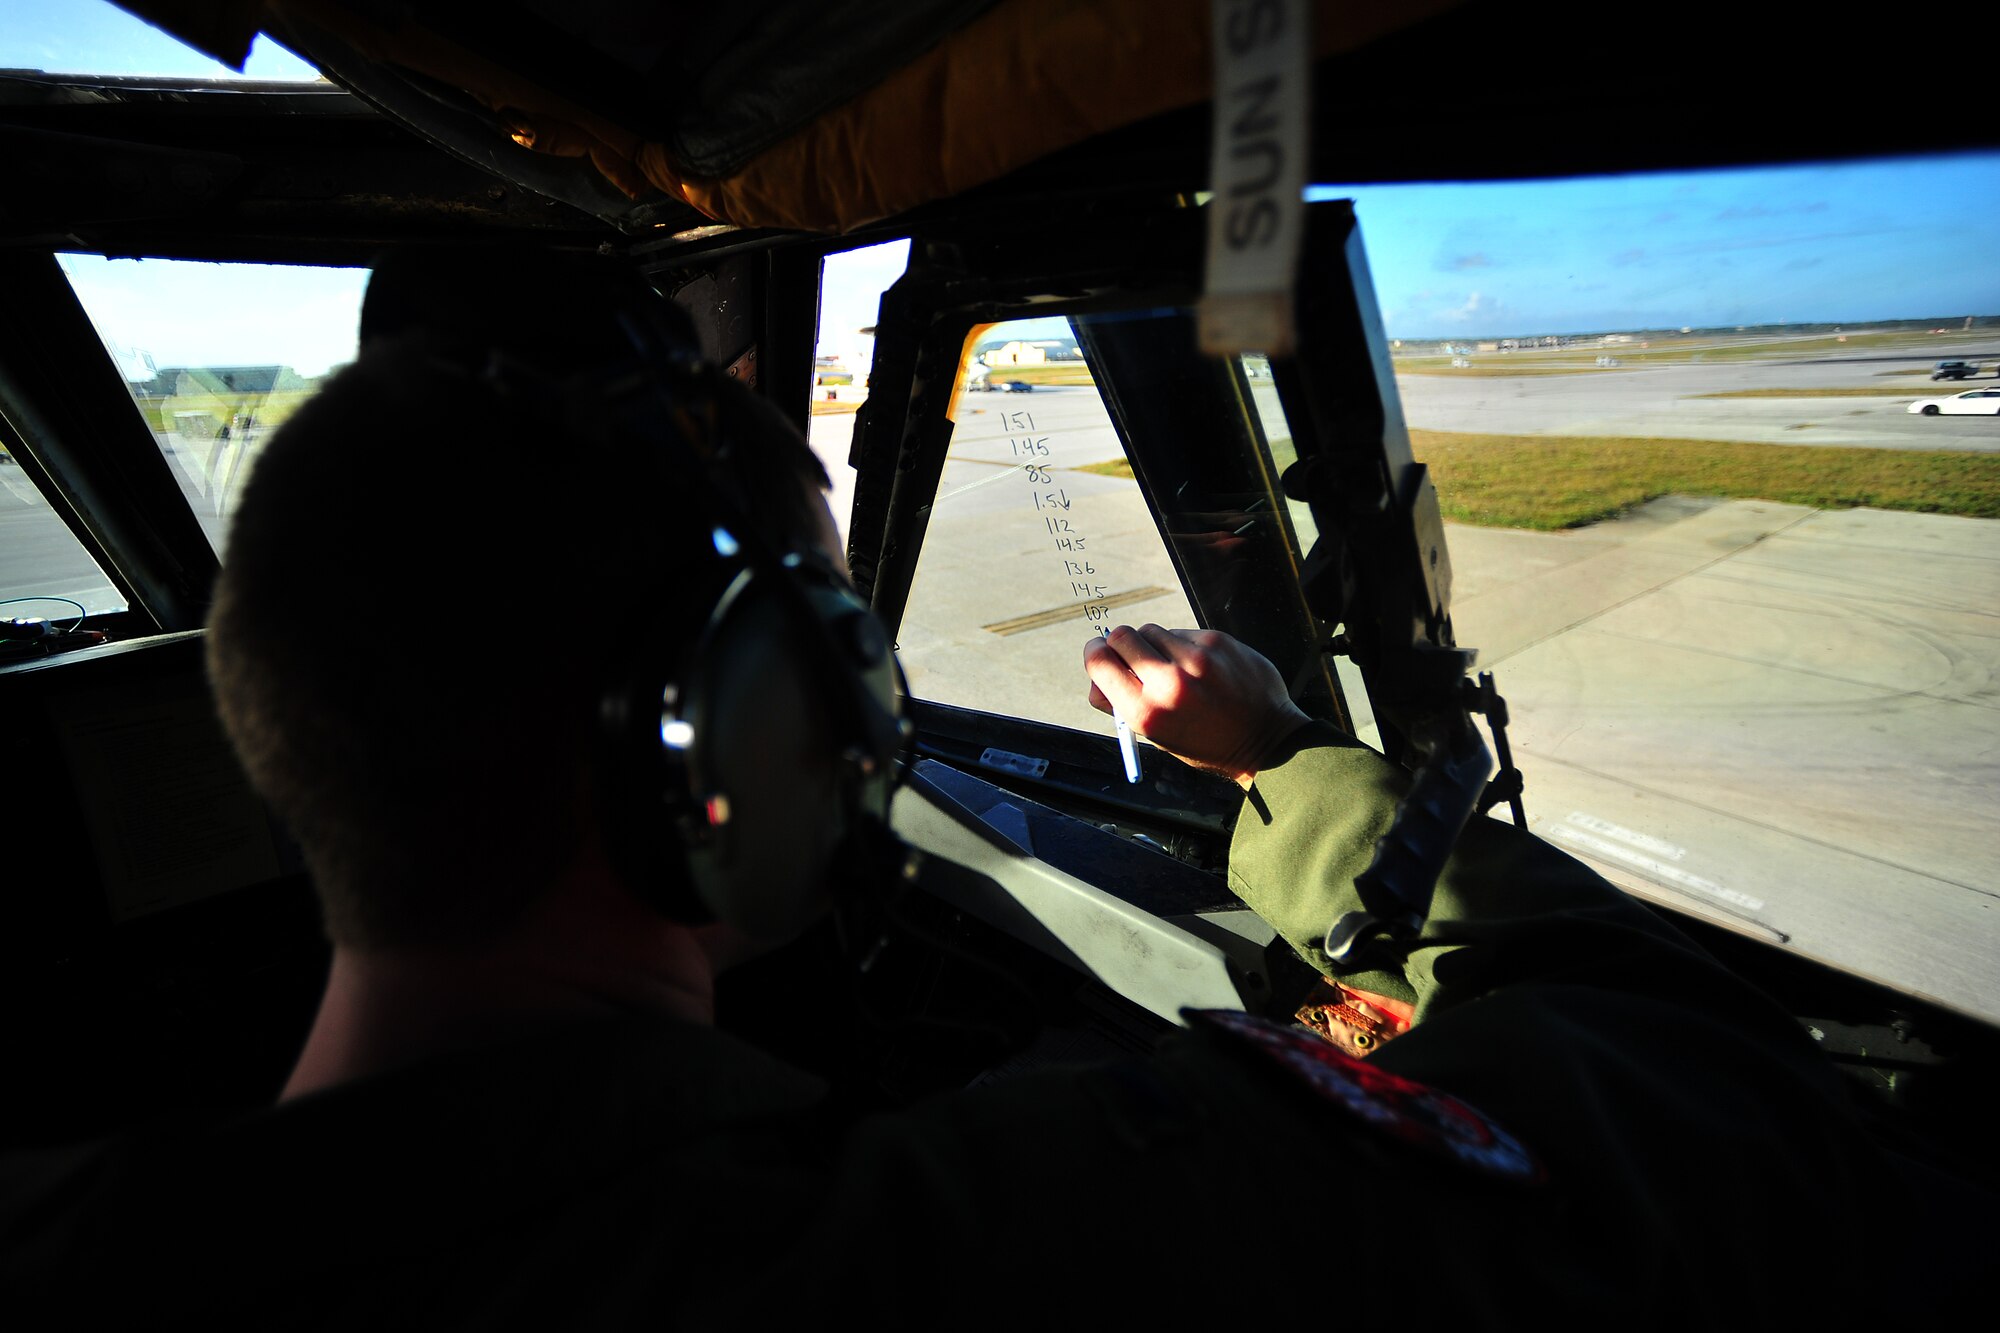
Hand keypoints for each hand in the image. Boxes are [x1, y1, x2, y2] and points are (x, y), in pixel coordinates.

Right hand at [1083, 625, 1311, 787]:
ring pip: (1153, 630)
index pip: (1099, 661)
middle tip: (1135, 657)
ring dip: (1156, 644)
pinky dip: (1185, 646)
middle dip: (1122, 645)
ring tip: (1176, 668)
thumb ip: (1121, 706)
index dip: (1095, 653)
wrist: (1266, 740)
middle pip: (1122, 636)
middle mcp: (1168, 682)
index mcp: (1146, 712)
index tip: (1101, 653)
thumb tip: (1096, 679)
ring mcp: (1195, 658)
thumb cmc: (1206, 742)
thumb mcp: (1158, 736)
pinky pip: (1183, 633)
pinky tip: (1201, 667)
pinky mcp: (1217, 641)